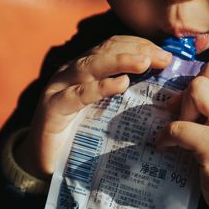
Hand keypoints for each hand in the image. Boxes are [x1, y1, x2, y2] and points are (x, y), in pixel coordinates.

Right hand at [16, 36, 174, 179]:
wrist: (43, 163)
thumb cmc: (79, 136)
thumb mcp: (106, 111)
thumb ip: (126, 97)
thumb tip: (163, 90)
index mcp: (86, 68)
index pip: (114, 46)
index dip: (140, 45)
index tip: (165, 54)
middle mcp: (71, 71)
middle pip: (105, 50)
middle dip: (137, 50)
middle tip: (163, 57)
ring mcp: (59, 87)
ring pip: (91, 66)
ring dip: (121, 61)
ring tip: (145, 62)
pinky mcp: (53, 108)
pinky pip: (78, 95)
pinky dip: (100, 88)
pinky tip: (120, 84)